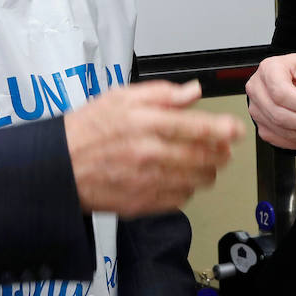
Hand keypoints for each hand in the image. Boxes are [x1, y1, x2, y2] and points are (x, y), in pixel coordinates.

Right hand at [65, 80, 243, 216]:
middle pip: (202, 157)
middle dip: (221, 153)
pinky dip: (187, 190)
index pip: (196, 126)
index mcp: (146, 123)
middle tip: (225, 149)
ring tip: (206, 164)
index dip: (223, 129)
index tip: (236, 130)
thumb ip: (161, 94)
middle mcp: (149, 153)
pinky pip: (179, 199)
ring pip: (195, 180)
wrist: (58, 166)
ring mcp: (146, 181)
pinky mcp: (142, 204)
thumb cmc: (87, 129)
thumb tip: (193, 91)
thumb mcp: (121, 97)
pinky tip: (182, 179)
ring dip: (208, 172)